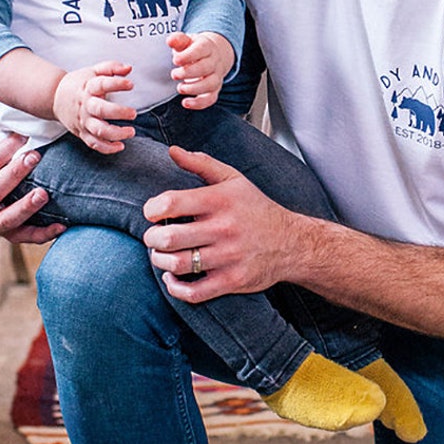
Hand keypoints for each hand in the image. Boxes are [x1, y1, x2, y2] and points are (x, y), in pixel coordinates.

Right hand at [0, 108, 65, 242]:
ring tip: (43, 193)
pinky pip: (27, 237)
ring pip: (7, 219)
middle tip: (35, 156)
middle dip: (14, 174)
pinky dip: (44, 233)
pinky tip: (62, 224)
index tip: (22, 136)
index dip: (1, 151)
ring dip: (25, 207)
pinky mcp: (11, 236)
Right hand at [52, 61, 136, 153]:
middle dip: (118, 112)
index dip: (117, 83)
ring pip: (98, 130)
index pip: (102, 84)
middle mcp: (86, 105)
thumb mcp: (93, 71)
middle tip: (133, 113)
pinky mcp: (82, 132)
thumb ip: (111, 67)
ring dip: (116, 133)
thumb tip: (129, 68)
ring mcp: (83, 120)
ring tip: (131, 132)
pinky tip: (120, 146)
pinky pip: (93, 143)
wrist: (54, 97)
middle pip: (101, 110)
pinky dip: (106, 148)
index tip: (130, 84)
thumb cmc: (79, 83)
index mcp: (88, 87)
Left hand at [143, 146, 304, 300]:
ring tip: (162, 255)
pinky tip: (173, 277)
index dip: (151, 209)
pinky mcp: (232, 281)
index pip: (170, 203)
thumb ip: (201, 164)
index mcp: (220, 200)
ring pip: (177, 264)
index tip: (152, 213)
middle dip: (151, 238)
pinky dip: (175, 287)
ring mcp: (228, 257)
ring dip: (160, 261)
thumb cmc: (256, 209)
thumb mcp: (233, 179)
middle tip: (153, 237)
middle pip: (169, 238)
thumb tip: (173, 151)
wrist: (292, 242)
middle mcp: (224, 228)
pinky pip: (193, 292)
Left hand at [168, 32, 234, 110]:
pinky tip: (186, 103)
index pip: (201, 50)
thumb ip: (178, 40)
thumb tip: (170, 40)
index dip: (188, 56)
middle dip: (189, 73)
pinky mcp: (214, 90)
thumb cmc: (193, 49)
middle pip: (206, 68)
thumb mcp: (187, 41)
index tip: (176, 61)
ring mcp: (216, 77)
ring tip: (180, 88)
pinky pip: (211, 98)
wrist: (211, 56)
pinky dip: (199, 103)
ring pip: (210, 84)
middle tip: (175, 74)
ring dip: (194, 88)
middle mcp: (214, 62)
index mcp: (207, 47)